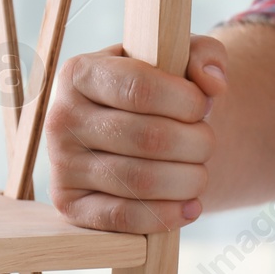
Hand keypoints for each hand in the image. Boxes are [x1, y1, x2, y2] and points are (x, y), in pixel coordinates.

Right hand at [46, 34, 228, 232]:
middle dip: (196, 143)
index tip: (203, 106)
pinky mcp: (69, 205)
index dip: (186, 101)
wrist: (137, 129)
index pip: (140, 89)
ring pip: (138, 180)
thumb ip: (204, 55)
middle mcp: (61, 118)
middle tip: (207, 143)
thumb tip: (213, 84)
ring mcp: (61, 164)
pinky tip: (191, 208)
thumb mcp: (181, 57)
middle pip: (147, 138)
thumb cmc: (160, 88)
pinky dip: (164, 216)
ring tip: (200, 173)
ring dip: (188, 180)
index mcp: (81, 73)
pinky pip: (119, 218)